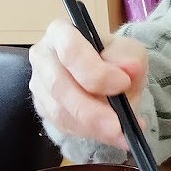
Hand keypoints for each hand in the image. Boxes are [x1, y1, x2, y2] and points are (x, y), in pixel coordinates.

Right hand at [28, 19, 148, 150]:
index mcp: (60, 33)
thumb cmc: (115, 58)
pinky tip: (115, 137)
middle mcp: (43, 58)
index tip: (123, 83)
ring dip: (93, 127)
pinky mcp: (45, 110)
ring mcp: (40, 86)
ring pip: (59, 112)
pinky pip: (64, 127)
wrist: (111, 77)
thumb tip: (130, 68)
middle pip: (59, 86)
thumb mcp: (130, 51)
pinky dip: (92, 134)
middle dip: (91, 109)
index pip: (69, 51)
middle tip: (119, 124)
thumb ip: (129, 58)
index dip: (95, 71)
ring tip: (122, 134)